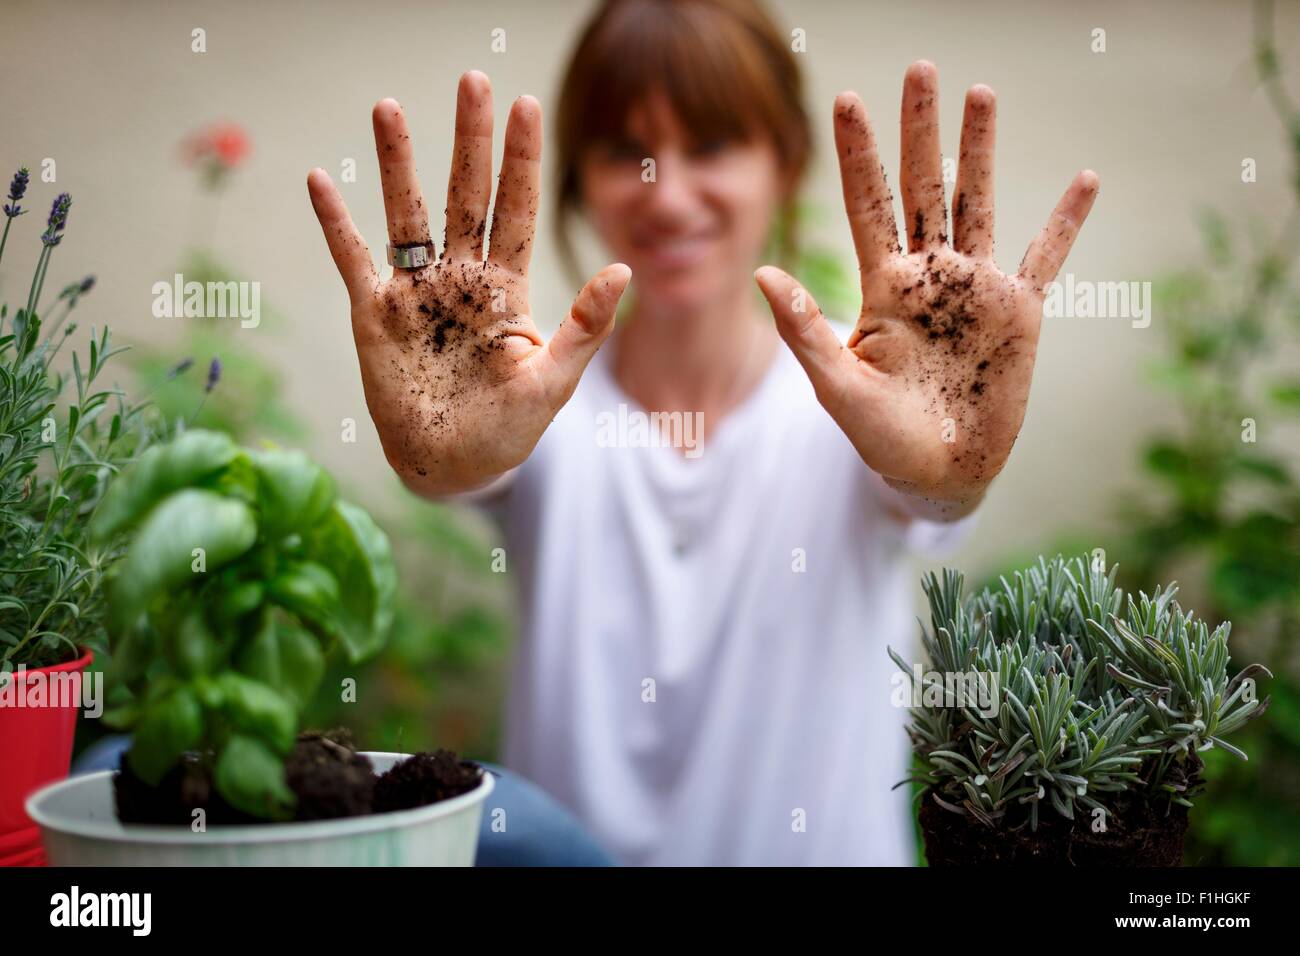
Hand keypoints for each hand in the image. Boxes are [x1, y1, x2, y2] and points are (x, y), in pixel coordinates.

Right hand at [308, 71, 630, 495]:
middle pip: (466, 195)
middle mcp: (461, 277)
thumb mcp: (554, 381)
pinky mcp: (376, 313)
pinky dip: (336, 223)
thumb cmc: (508, 428)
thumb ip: (586, 327)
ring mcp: (417, 291)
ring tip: (388, 107)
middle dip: (470, 140)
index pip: (516, 209)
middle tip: (473, 82)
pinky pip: (352, 259)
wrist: (452, 466)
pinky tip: (320, 181)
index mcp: (507, 288)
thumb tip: (624, 269)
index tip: (524, 105)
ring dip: (398, 163)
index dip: (521, 160)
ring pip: (407, 214)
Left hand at [756, 61, 1096, 512]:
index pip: (866, 205)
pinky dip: (1066, 222)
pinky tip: (1085, 180)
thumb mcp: (838, 386)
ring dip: (981, 150)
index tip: (846, 99)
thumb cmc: (880, 436)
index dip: (857, 155)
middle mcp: (928, 275)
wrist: (938, 472)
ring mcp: (974, 290)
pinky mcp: (1018, 313)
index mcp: (882, 286)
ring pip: (979, 203)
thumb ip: (805, 330)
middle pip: (923, 187)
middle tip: (921, 68)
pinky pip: (1045, 257)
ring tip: (981, 93)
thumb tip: (762, 273)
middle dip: (920, 130)